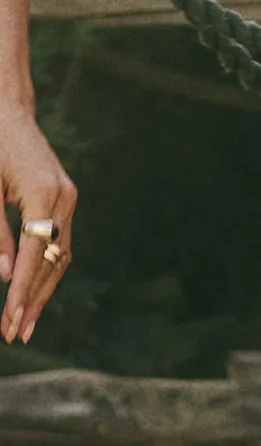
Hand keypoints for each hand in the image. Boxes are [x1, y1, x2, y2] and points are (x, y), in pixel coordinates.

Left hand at [0, 102, 76, 345]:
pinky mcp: (64, 201)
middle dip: (33, 301)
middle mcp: (64, 198)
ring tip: (24, 324)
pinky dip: (46, 271)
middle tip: (16, 335)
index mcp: (44, 193)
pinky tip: (33, 293)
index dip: (21, 291)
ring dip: (42, 292)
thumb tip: (3, 276)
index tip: (10, 322)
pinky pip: (60, 244)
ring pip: (61, 257)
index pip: (35, 254)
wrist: (7, 110)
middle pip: (54, 262)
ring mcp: (69, 199)